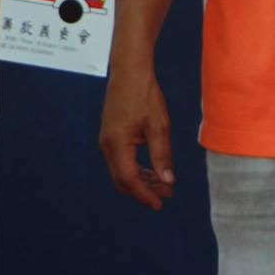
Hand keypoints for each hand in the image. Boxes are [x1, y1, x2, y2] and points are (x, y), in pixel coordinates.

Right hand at [99, 64, 175, 209]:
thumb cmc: (144, 95)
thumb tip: (167, 180)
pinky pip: (120, 160)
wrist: (129, 71)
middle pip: (122, 179)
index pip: (129, 179)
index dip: (145, 194)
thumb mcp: (158, 126)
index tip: (161, 204)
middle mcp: (107, 144)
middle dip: (143, 190)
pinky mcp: (110, 134)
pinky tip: (152, 169)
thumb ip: (162, 155)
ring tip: (164, 183)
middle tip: (167, 194)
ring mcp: (106, 139)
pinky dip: (135, 169)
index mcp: (117, 143)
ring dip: (141, 180)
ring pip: (121, 171)